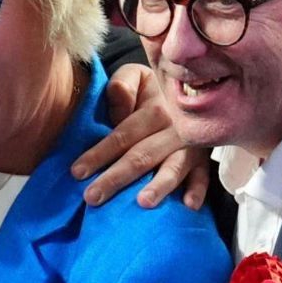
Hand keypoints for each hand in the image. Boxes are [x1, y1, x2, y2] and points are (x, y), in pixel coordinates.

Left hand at [72, 62, 210, 209]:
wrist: (196, 89)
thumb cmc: (154, 88)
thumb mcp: (136, 77)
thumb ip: (122, 85)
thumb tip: (118, 98)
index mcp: (154, 110)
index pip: (123, 135)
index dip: (100, 153)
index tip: (77, 172)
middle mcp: (173, 129)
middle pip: (142, 156)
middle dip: (116, 178)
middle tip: (93, 197)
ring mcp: (191, 146)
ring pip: (173, 168)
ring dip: (159, 185)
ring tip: (143, 203)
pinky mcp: (204, 159)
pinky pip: (204, 176)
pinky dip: (198, 190)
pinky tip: (189, 205)